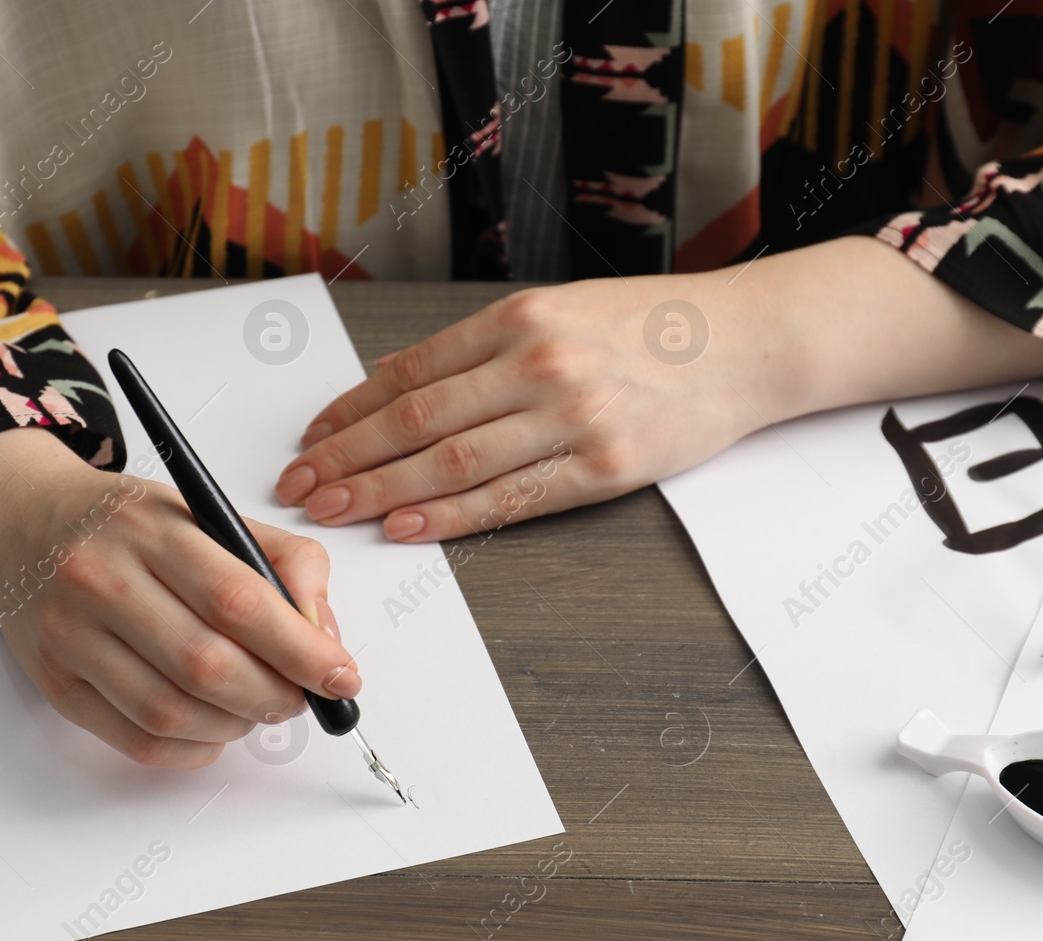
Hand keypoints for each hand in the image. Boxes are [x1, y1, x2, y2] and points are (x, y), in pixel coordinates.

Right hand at [0, 428, 358, 767]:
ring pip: (172, 712)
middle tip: (299, 697)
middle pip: (207, 666)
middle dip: (273, 695)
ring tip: (254, 708)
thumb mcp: (210, 513)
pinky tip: (212, 728)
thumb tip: (324, 636)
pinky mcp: (56, 685)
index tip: (341, 675)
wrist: (23, 525)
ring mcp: (72, 637)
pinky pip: (136, 741)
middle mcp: (103, 581)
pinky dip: (192, 749)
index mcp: (153, 531)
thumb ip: (282, 563)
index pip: (240, 601)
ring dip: (235, 726)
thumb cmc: (129, 526)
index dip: (301, 649)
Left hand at [275, 271, 773, 541]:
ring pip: (452, 463)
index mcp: (519, 319)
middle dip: (348, 457)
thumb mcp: (558, 310)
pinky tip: (407, 528)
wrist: (742, 344)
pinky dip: (451, 517)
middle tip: (301, 486)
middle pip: (416, 420)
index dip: (350, 412)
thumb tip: (399, 380)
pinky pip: (511, 499)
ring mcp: (571, 417)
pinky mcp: (604, 466)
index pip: (410, 372)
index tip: (311, 440)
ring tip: (334, 511)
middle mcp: (538, 364)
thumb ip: (481, 347)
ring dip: (382, 492)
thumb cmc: (650, 327)